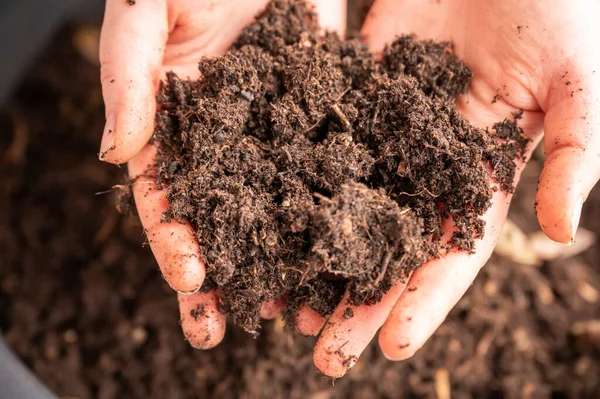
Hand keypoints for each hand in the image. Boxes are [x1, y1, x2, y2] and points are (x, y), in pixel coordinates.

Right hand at [99, 0, 345, 347]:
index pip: (167, 201)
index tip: (193, 282)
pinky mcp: (321, 114)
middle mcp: (225, 144)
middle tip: (234, 330)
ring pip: (278, 208)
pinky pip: (329, 166)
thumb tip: (117, 156)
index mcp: (174, 130)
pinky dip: (337, 210)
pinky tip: (349, 246)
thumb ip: (128, 80)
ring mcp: (275, 134)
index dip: (176, 243)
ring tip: (299, 309)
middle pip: (223, 221)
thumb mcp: (144, 13)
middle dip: (227, 275)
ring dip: (286, 260)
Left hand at [306, 0, 599, 376]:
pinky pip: (318, 138)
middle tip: (322, 353)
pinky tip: (259, 214)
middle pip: (388, 243)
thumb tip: (560, 235)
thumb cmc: (560, 7)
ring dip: (313, 253)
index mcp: (481, 174)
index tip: (391, 346)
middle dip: (358, 298)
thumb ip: (575, 154)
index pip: (452, 252)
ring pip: (345, 202)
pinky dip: (290, 178)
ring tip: (279, 303)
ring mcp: (387, 130)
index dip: (424, 299)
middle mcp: (427, 164)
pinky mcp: (354, 90)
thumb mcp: (580, 82)